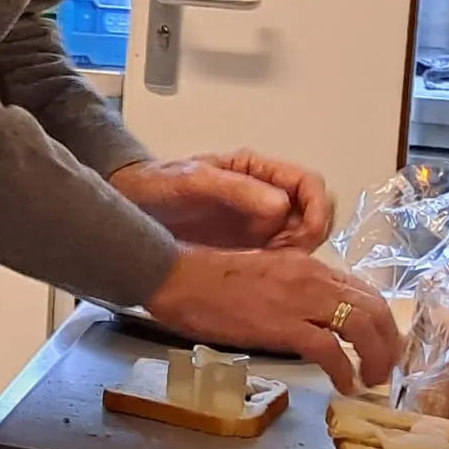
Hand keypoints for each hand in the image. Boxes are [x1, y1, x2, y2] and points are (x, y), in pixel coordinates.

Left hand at [110, 151, 333, 252]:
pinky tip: (260, 276)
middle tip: (286, 254)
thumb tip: (280, 206)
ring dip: (296, 256)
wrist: (130, 206)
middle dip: (308, 235)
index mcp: (259, 172)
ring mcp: (258, 223)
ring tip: (268, 266)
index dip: (317, 207)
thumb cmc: (158, 184)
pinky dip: (279, 269)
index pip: (309, 184)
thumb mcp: (194, 181)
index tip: (308, 230)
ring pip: (300, 240)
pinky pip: (278, 259)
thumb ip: (237, 189)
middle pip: (312, 215)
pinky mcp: (248, 248)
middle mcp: (265, 196)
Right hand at [147, 248, 399, 392]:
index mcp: (310, 265)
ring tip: (370, 380)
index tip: (380, 345)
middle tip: (384, 369)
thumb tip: (312, 318)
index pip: (364, 291)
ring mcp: (301, 300)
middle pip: (374, 310)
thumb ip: (295, 291)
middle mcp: (314, 278)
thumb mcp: (266, 275)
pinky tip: (344, 385)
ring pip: (363, 328)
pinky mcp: (284, 324)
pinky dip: (344, 371)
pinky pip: (330, 351)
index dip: (382, 322)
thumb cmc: (211, 279)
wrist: (178, 277)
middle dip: (389, 343)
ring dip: (375, 359)